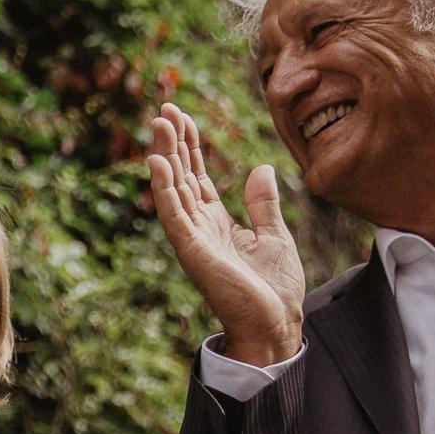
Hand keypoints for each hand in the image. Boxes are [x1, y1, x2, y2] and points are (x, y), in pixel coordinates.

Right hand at [147, 103, 305, 366]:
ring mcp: (193, 237)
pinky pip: (174, 215)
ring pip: (173, 188)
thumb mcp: (274, 234)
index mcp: (217, 221)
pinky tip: (158, 163)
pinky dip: (164, 188)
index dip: (190, 146)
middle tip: (163, 109)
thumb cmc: (275, 288)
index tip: (182, 116)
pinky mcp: (193, 251)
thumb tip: (260, 168)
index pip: (197, 175)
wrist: (276, 324)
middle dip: (173, 142)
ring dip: (164, 156)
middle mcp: (199, 226)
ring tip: (158, 125)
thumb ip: (263, 203)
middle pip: (181, 175)